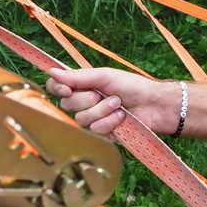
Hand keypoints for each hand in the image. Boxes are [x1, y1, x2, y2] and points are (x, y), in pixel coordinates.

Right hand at [46, 67, 174, 135]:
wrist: (154, 104)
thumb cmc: (132, 86)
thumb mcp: (104, 77)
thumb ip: (78, 77)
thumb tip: (52, 71)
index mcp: (82, 86)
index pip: (56, 88)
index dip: (57, 89)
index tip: (67, 89)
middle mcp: (83, 103)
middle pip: (67, 105)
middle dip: (87, 100)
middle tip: (105, 94)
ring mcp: (92, 119)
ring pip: (81, 120)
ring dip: (102, 111)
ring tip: (118, 104)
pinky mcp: (102, 134)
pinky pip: (95, 130)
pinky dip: (110, 122)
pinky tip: (122, 117)